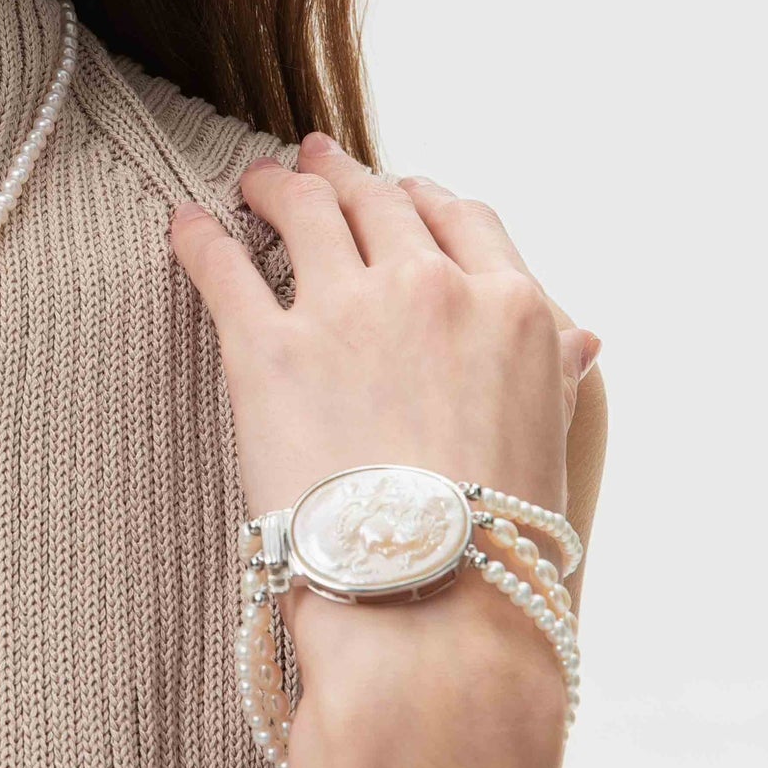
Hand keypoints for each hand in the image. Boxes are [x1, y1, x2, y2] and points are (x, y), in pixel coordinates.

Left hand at [168, 132, 598, 703]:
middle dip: (342, 176)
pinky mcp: (265, 349)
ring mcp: (346, 311)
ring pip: (304, 210)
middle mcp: (430, 288)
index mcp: (512, 306)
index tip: (398, 193)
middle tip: (312, 163)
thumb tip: (583, 333)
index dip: (421, 198)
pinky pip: (221, 265)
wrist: (430, 604)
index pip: (461, 217)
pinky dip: (198, 236)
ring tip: (255, 182)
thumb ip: (556, 371)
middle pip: (377, 202)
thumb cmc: (498, 544)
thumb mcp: (552, 442)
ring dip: (275, 185)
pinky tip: (184, 223)